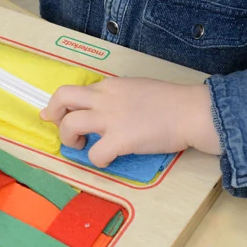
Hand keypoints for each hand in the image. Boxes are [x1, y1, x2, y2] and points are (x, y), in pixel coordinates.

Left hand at [39, 77, 221, 167]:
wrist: (192, 111)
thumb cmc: (172, 102)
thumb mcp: (138, 88)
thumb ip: (116, 96)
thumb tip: (102, 107)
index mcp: (110, 86)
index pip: (74, 89)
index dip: (60, 104)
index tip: (54, 114)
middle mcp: (105, 98)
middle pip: (62, 98)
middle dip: (54, 115)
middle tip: (61, 129)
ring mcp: (111, 118)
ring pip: (70, 125)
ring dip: (69, 139)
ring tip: (82, 146)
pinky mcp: (121, 139)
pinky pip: (95, 154)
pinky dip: (97, 160)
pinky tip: (108, 159)